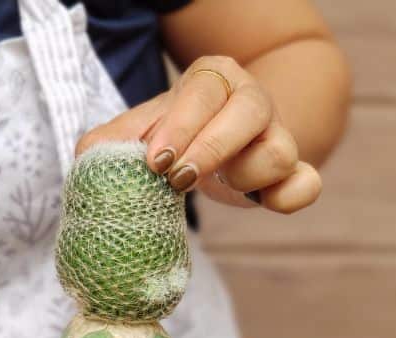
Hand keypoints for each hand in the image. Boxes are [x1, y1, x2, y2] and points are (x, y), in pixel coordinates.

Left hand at [78, 55, 322, 213]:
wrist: (213, 149)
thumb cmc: (174, 136)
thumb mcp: (140, 131)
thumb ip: (111, 141)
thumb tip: (88, 159)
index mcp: (214, 78)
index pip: (205, 92)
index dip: (181, 127)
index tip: (155, 160)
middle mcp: (253, 100)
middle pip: (250, 112)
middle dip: (211, 149)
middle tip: (177, 180)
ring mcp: (279, 135)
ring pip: (280, 151)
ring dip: (244, 175)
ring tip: (216, 184)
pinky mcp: (293, 172)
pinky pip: (307, 183)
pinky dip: (289, 196)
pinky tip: (261, 201)